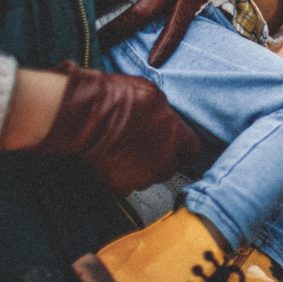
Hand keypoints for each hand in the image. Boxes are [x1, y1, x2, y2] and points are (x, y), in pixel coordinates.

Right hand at [26, 61, 201, 193]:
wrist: (90, 116)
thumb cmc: (120, 99)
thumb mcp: (153, 95)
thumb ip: (165, 114)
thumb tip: (164, 118)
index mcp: (176, 136)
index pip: (192, 151)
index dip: (186, 151)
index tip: (183, 154)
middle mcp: (164, 160)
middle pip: (171, 168)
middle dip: (163, 160)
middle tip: (147, 149)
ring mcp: (144, 175)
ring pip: (150, 178)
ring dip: (143, 169)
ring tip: (127, 154)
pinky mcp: (123, 185)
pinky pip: (128, 186)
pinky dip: (123, 177)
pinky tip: (114, 163)